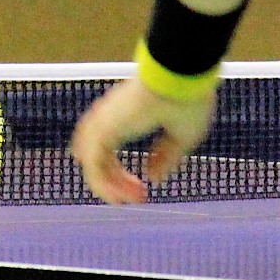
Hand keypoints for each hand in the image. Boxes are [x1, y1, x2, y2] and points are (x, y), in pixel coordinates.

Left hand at [70, 78, 215, 203]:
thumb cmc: (187, 99)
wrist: (182, 79)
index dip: (120, 176)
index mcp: (125, 118)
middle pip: (98, 161)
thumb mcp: (183, 136)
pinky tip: (121, 198)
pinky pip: (93, 166)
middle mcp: (109, 120)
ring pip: (92, 165)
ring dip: (108, 187)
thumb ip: (166, 157)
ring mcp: (103, 123)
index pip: (107, 152)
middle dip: (116, 184)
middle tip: (139, 199)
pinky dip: (103, 185)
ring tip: (130, 200)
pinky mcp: (102, 129)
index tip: (143, 191)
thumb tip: (152, 177)